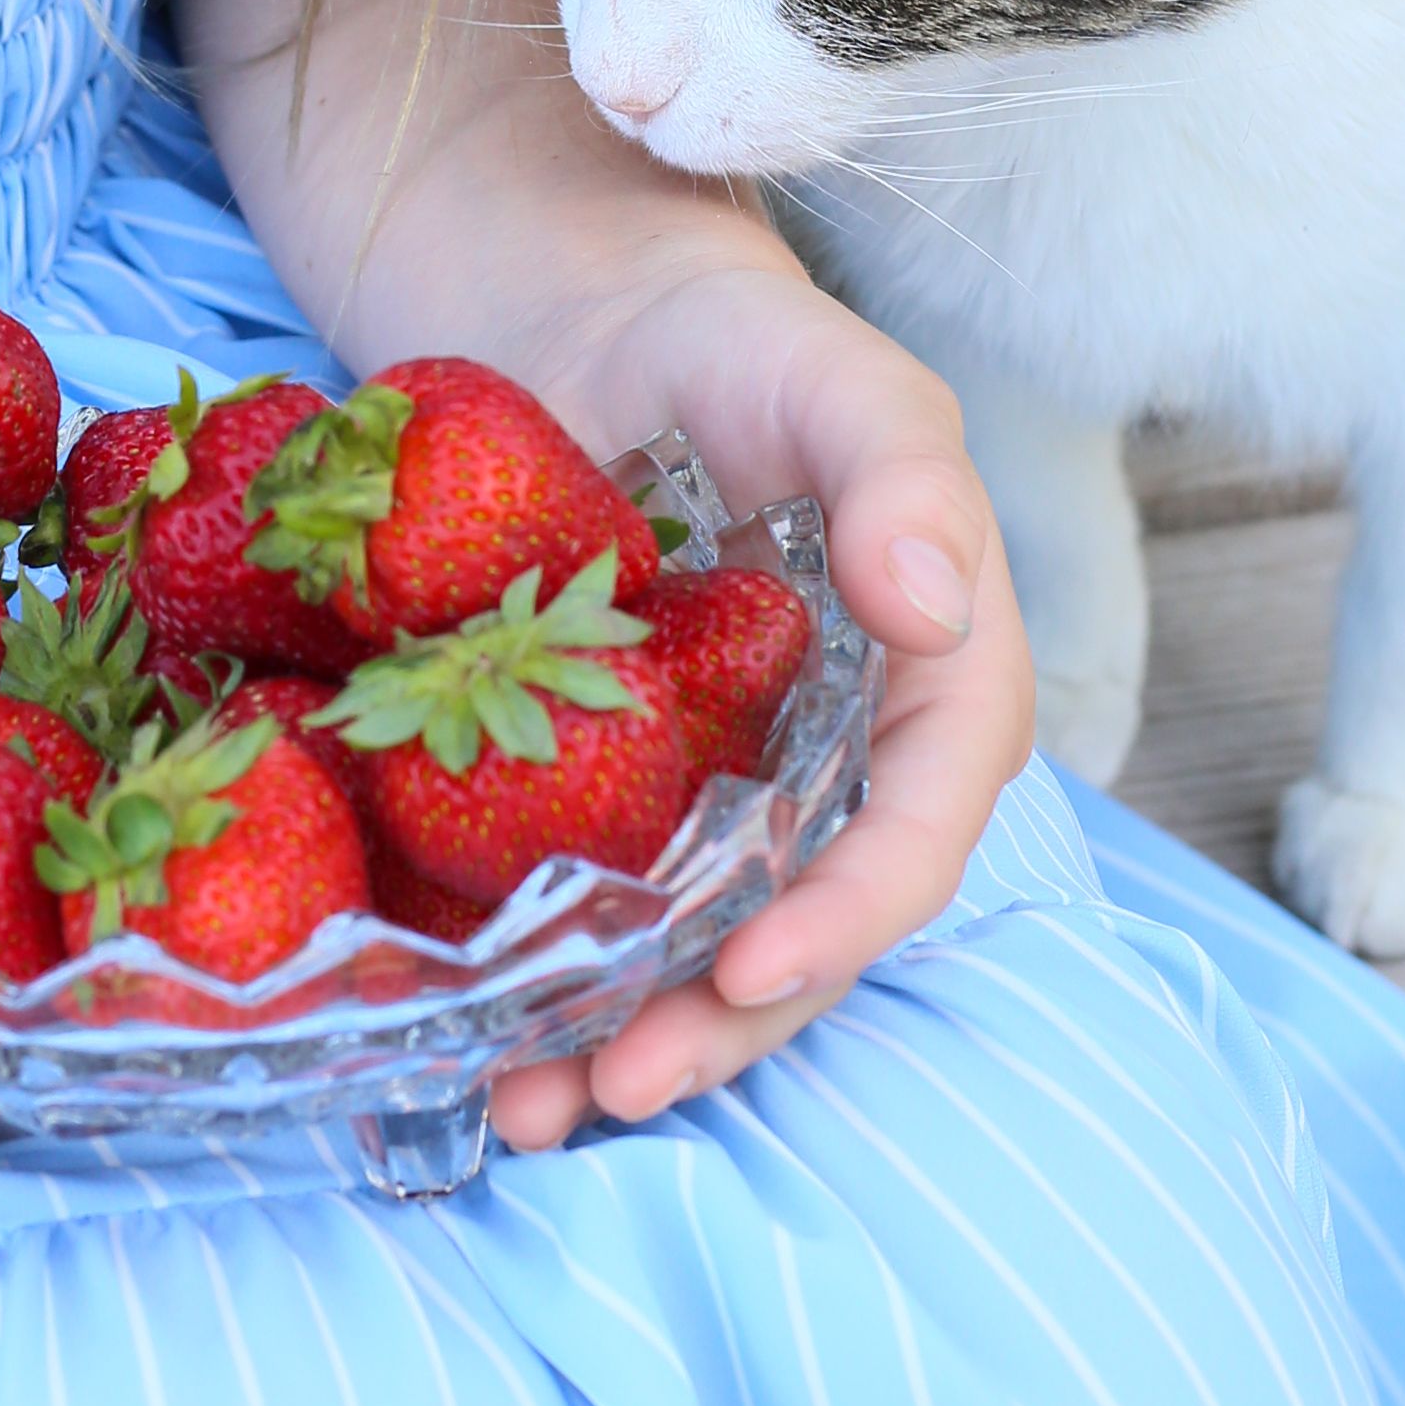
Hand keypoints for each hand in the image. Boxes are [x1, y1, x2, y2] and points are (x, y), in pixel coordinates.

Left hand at [483, 238, 1032, 1154]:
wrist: (571, 296)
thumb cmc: (730, 325)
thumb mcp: (839, 374)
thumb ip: (905, 475)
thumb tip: (938, 602)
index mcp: (923, 679)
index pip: (917, 825)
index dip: (847, 914)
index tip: (751, 970)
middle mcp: (827, 757)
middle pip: (799, 927)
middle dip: (718, 1026)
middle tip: (617, 1086)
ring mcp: (709, 779)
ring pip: (689, 946)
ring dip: (619, 1039)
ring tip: (525, 1109)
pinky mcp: (597, 778)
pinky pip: (584, 898)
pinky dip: (537, 979)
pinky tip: (467, 1042)